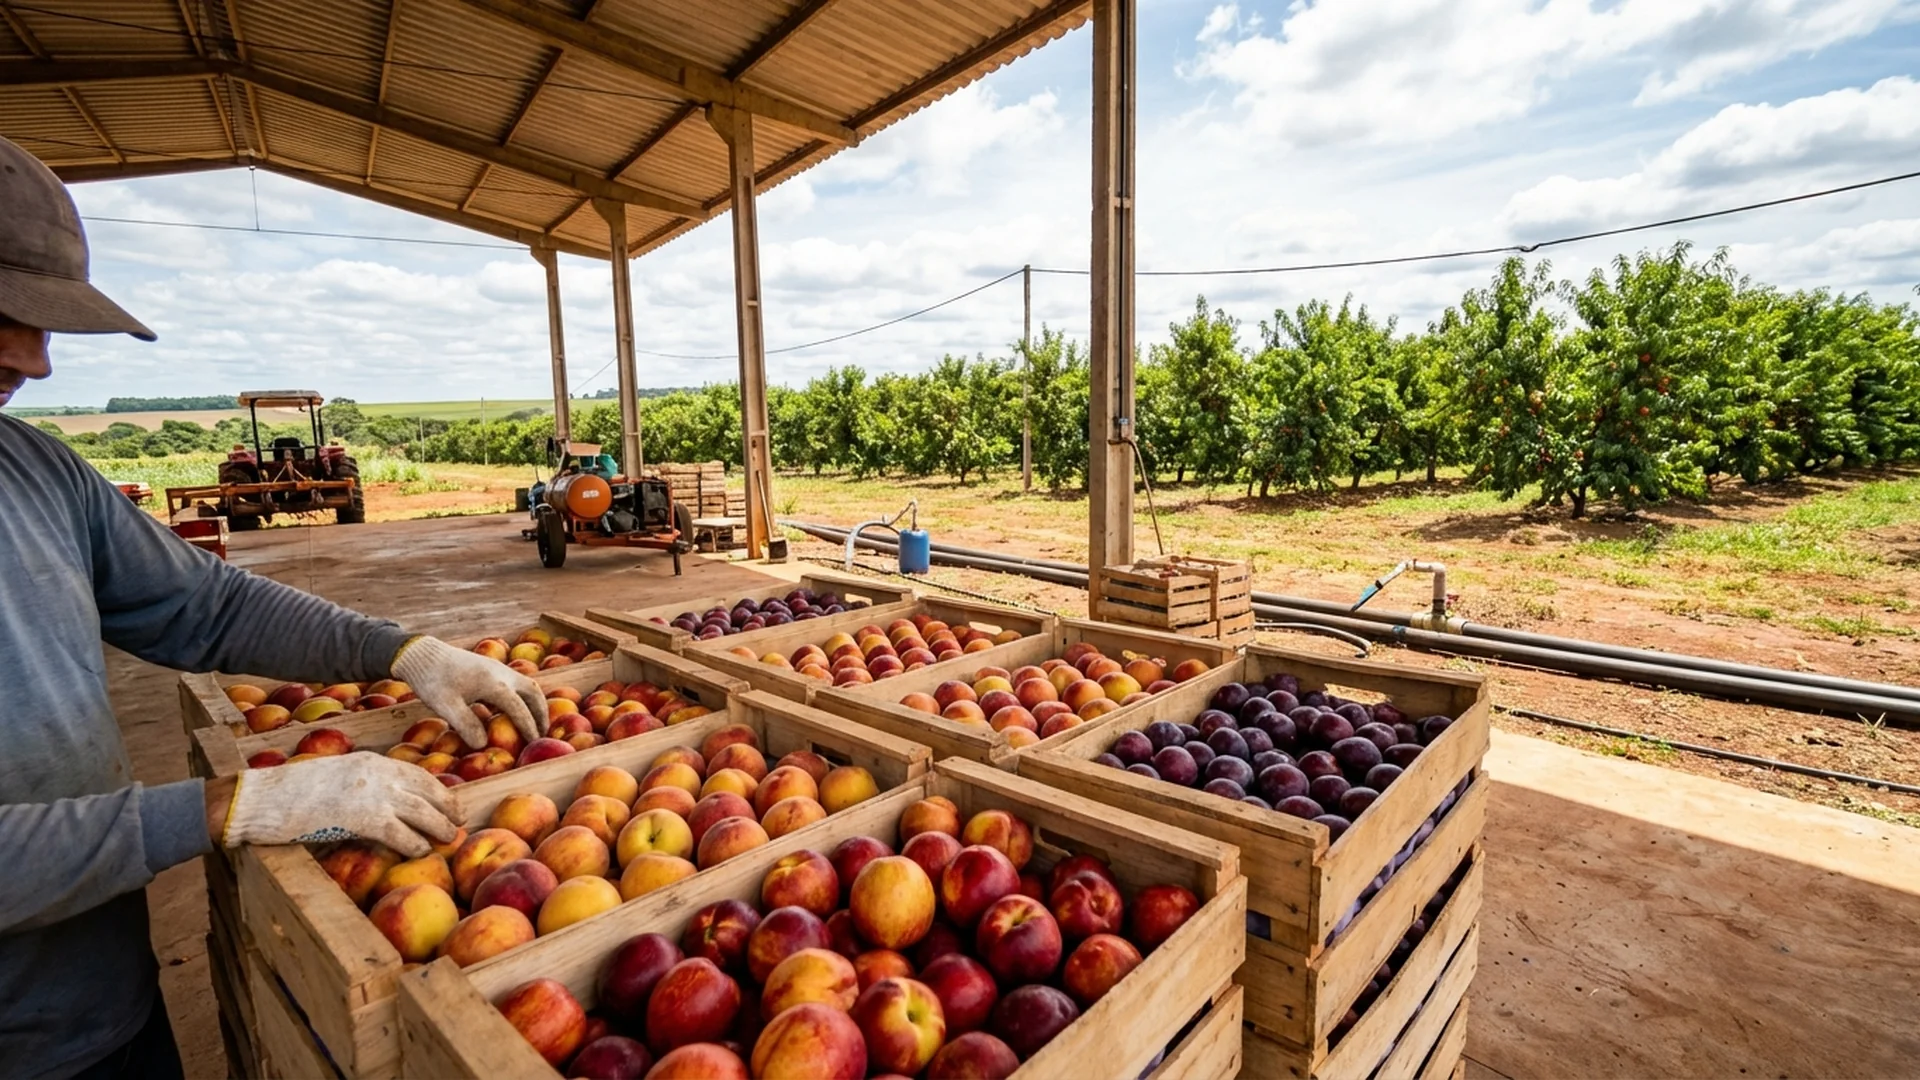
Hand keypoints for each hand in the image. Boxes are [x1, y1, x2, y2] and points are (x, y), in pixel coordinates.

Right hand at [223, 753, 463, 856]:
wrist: (261, 798)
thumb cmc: (290, 793)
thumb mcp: (334, 777)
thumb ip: (360, 784)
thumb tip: (381, 805)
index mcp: (371, 761)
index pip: (418, 774)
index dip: (439, 791)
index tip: (451, 803)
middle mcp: (378, 773)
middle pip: (427, 791)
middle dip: (447, 808)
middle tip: (458, 823)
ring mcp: (372, 794)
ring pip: (421, 812)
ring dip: (439, 827)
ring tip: (449, 839)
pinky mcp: (362, 818)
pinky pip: (401, 834)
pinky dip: (415, 844)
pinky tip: (420, 852)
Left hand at [392, 635, 544, 747]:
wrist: (423, 654)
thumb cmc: (432, 680)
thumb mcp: (445, 705)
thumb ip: (466, 725)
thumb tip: (482, 745)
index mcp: (494, 684)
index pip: (519, 708)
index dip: (529, 726)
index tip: (534, 742)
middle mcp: (502, 674)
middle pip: (533, 692)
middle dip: (541, 713)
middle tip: (543, 732)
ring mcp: (498, 668)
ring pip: (526, 685)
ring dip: (534, 703)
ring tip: (534, 722)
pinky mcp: (490, 667)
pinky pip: (515, 683)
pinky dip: (521, 697)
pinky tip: (511, 710)